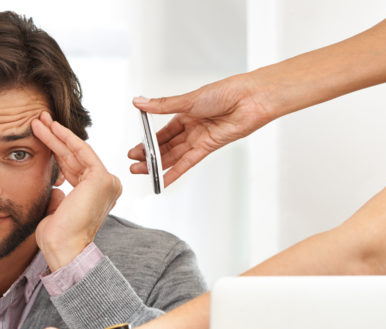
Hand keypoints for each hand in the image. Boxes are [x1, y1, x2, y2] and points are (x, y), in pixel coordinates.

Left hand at [31, 112, 121, 269]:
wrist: (64, 248)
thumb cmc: (58, 237)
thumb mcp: (56, 211)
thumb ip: (59, 196)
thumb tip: (55, 187)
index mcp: (96, 197)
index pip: (74, 168)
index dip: (56, 152)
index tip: (40, 139)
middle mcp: (106, 189)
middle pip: (75, 158)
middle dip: (56, 138)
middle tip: (40, 122)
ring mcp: (106, 182)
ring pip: (77, 152)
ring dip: (57, 134)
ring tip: (39, 120)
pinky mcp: (101, 178)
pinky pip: (82, 151)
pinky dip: (66, 138)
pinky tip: (52, 128)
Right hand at [128, 74, 274, 185]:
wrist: (251, 98)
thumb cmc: (226, 92)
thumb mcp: (188, 99)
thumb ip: (162, 106)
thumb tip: (140, 102)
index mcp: (185, 113)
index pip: (162, 132)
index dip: (148, 141)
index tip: (136, 148)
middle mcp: (192, 127)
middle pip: (166, 146)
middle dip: (149, 155)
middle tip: (134, 163)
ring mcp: (199, 139)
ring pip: (173, 155)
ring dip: (157, 164)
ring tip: (140, 170)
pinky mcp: (208, 148)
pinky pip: (188, 162)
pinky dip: (175, 171)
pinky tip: (163, 179)